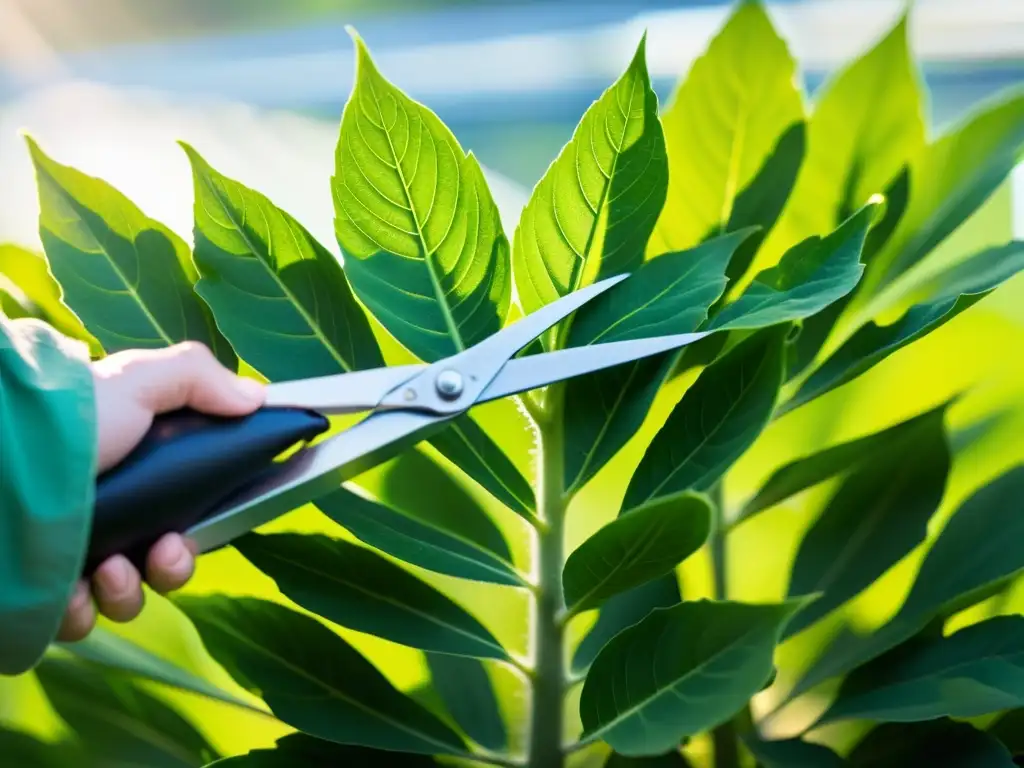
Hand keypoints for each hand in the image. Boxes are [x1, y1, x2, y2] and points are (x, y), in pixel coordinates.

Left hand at [58, 342, 264, 641]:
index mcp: (131, 472)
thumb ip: (198, 379)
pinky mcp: (37, 594)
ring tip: (108, 568)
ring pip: (124, 598)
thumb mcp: (134, 381)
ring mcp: (69, 557)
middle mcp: (104, 516)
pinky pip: (77, 620)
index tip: (201, 527)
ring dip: (128, 591)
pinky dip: (81, 611)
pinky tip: (71, 590)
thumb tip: (256, 398)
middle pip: (162, 562)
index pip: (183, 512)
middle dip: (173, 566)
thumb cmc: (62, 421)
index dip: (201, 528)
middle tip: (162, 552)